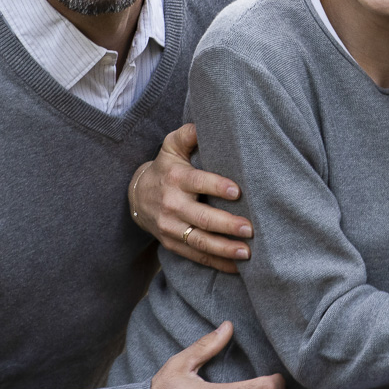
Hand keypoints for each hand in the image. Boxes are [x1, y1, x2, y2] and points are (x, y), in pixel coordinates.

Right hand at [130, 124, 253, 272]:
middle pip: (202, 218)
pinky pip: (196, 256)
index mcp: (175, 178)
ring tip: (247, 252)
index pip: (198, 182)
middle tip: (251, 229)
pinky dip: (217, 263)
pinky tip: (238, 267)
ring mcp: (171, 227)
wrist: (137, 196)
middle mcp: (172, 204)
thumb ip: (189, 134)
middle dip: (227, 225)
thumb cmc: (166, 167)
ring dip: (224, 249)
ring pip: (200, 242)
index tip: (238, 191)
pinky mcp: (172, 243)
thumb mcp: (171, 146)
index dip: (217, 187)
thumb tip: (206, 121)